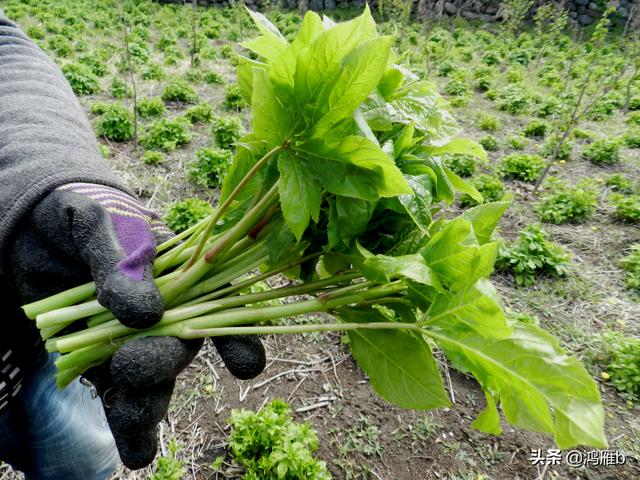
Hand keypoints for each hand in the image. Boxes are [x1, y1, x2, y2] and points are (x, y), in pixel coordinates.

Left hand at [5, 183, 265, 468]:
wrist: (30, 226)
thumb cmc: (78, 211)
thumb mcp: (97, 221)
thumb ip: (122, 261)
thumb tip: (145, 314)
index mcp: (181, 272)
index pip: (222, 303)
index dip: (240, 334)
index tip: (247, 365)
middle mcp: (167, 311)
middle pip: (181, 349)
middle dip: (163, 364)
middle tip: (135, 367)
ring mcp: (134, 338)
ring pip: (154, 382)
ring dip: (148, 407)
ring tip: (136, 429)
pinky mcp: (102, 360)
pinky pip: (119, 396)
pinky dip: (128, 426)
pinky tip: (135, 453)